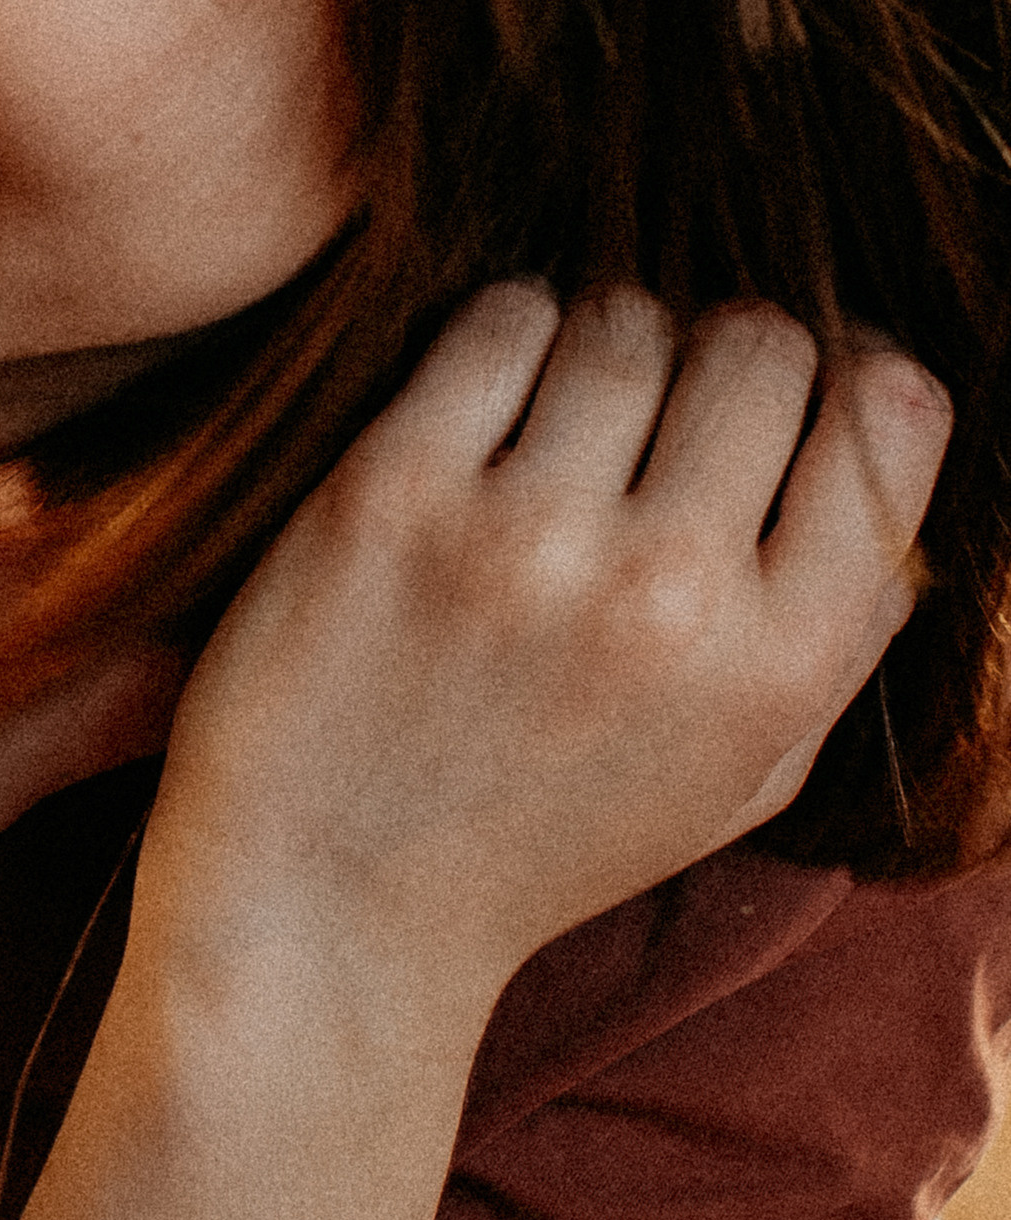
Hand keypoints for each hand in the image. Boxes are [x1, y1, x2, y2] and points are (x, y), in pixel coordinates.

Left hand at [148, 282, 950, 1015]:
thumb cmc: (540, 834)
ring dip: (604, 342)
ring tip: (563, 416)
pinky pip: (498, 320)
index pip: (896, 409)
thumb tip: (893, 454)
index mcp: (780, 666)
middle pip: (761, 340)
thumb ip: (845, 627)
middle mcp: (669, 593)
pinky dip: (503, 333)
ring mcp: (525, 536)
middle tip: (661, 410)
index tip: (793, 393)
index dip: (851, 370)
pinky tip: (483, 402)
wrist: (323, 902)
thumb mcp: (742, 775)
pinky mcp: (393, 491)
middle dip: (722, 351)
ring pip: (626, 316)